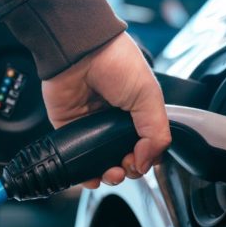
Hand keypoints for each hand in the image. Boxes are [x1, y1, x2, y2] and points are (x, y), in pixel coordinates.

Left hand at [42, 33, 170, 187]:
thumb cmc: (115, 61)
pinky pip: (78, 157)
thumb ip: (155, 132)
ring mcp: (93, 125)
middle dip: (129, 169)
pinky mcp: (70, 128)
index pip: (148, 145)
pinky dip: (85, 172)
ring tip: (112, 173)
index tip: (144, 160)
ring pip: (102, 162)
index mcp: (138, 111)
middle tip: (127, 165)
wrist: (80, 51)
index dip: (148, 158)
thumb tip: (148, 162)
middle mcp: (116, 120)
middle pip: (125, 157)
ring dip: (109, 175)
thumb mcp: (149, 95)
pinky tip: (93, 175)